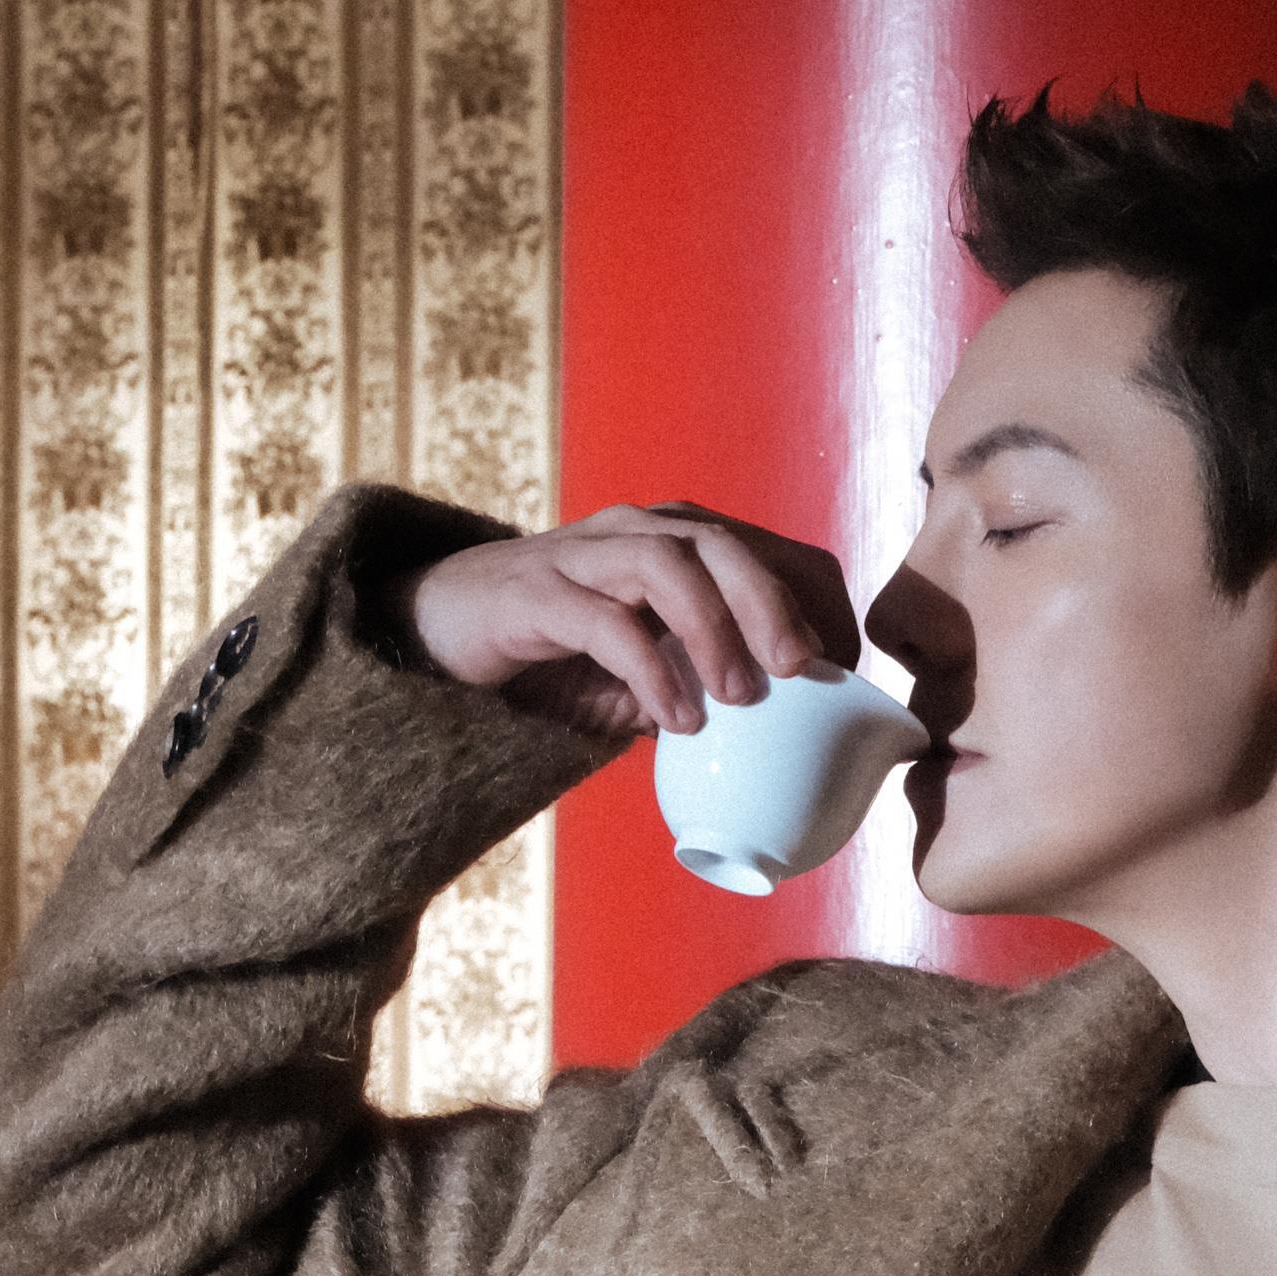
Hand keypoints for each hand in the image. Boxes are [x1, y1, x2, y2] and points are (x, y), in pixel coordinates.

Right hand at [405, 502, 861, 743]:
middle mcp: (635, 533)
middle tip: (804, 672)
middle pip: (725, 545)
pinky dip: (649, 669)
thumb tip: (778, 742)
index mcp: (675, 543)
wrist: (437, 632)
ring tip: (741, 699)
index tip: (839, 671)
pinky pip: (605, 622)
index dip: (813, 602)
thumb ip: (700, 687)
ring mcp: (583, 557)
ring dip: (715, 629)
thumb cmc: (554, 655)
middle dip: (775, 605)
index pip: (768, 550)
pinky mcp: (536, 594)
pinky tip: (675, 719)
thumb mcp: (643, 672)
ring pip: (668, 565)